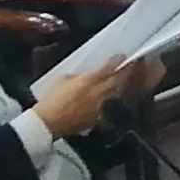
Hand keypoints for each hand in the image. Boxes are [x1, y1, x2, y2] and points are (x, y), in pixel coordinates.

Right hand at [29, 58, 144, 139]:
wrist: (49, 123)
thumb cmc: (52, 99)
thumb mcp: (63, 79)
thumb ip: (79, 74)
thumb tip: (89, 73)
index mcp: (87, 80)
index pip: (108, 67)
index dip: (117, 60)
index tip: (122, 56)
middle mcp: (98, 92)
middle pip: (118, 79)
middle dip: (126, 71)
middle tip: (130, 65)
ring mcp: (102, 105)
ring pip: (119, 91)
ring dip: (124, 83)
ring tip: (126, 78)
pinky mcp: (101, 116)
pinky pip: (114, 104)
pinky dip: (118, 97)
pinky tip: (118, 94)